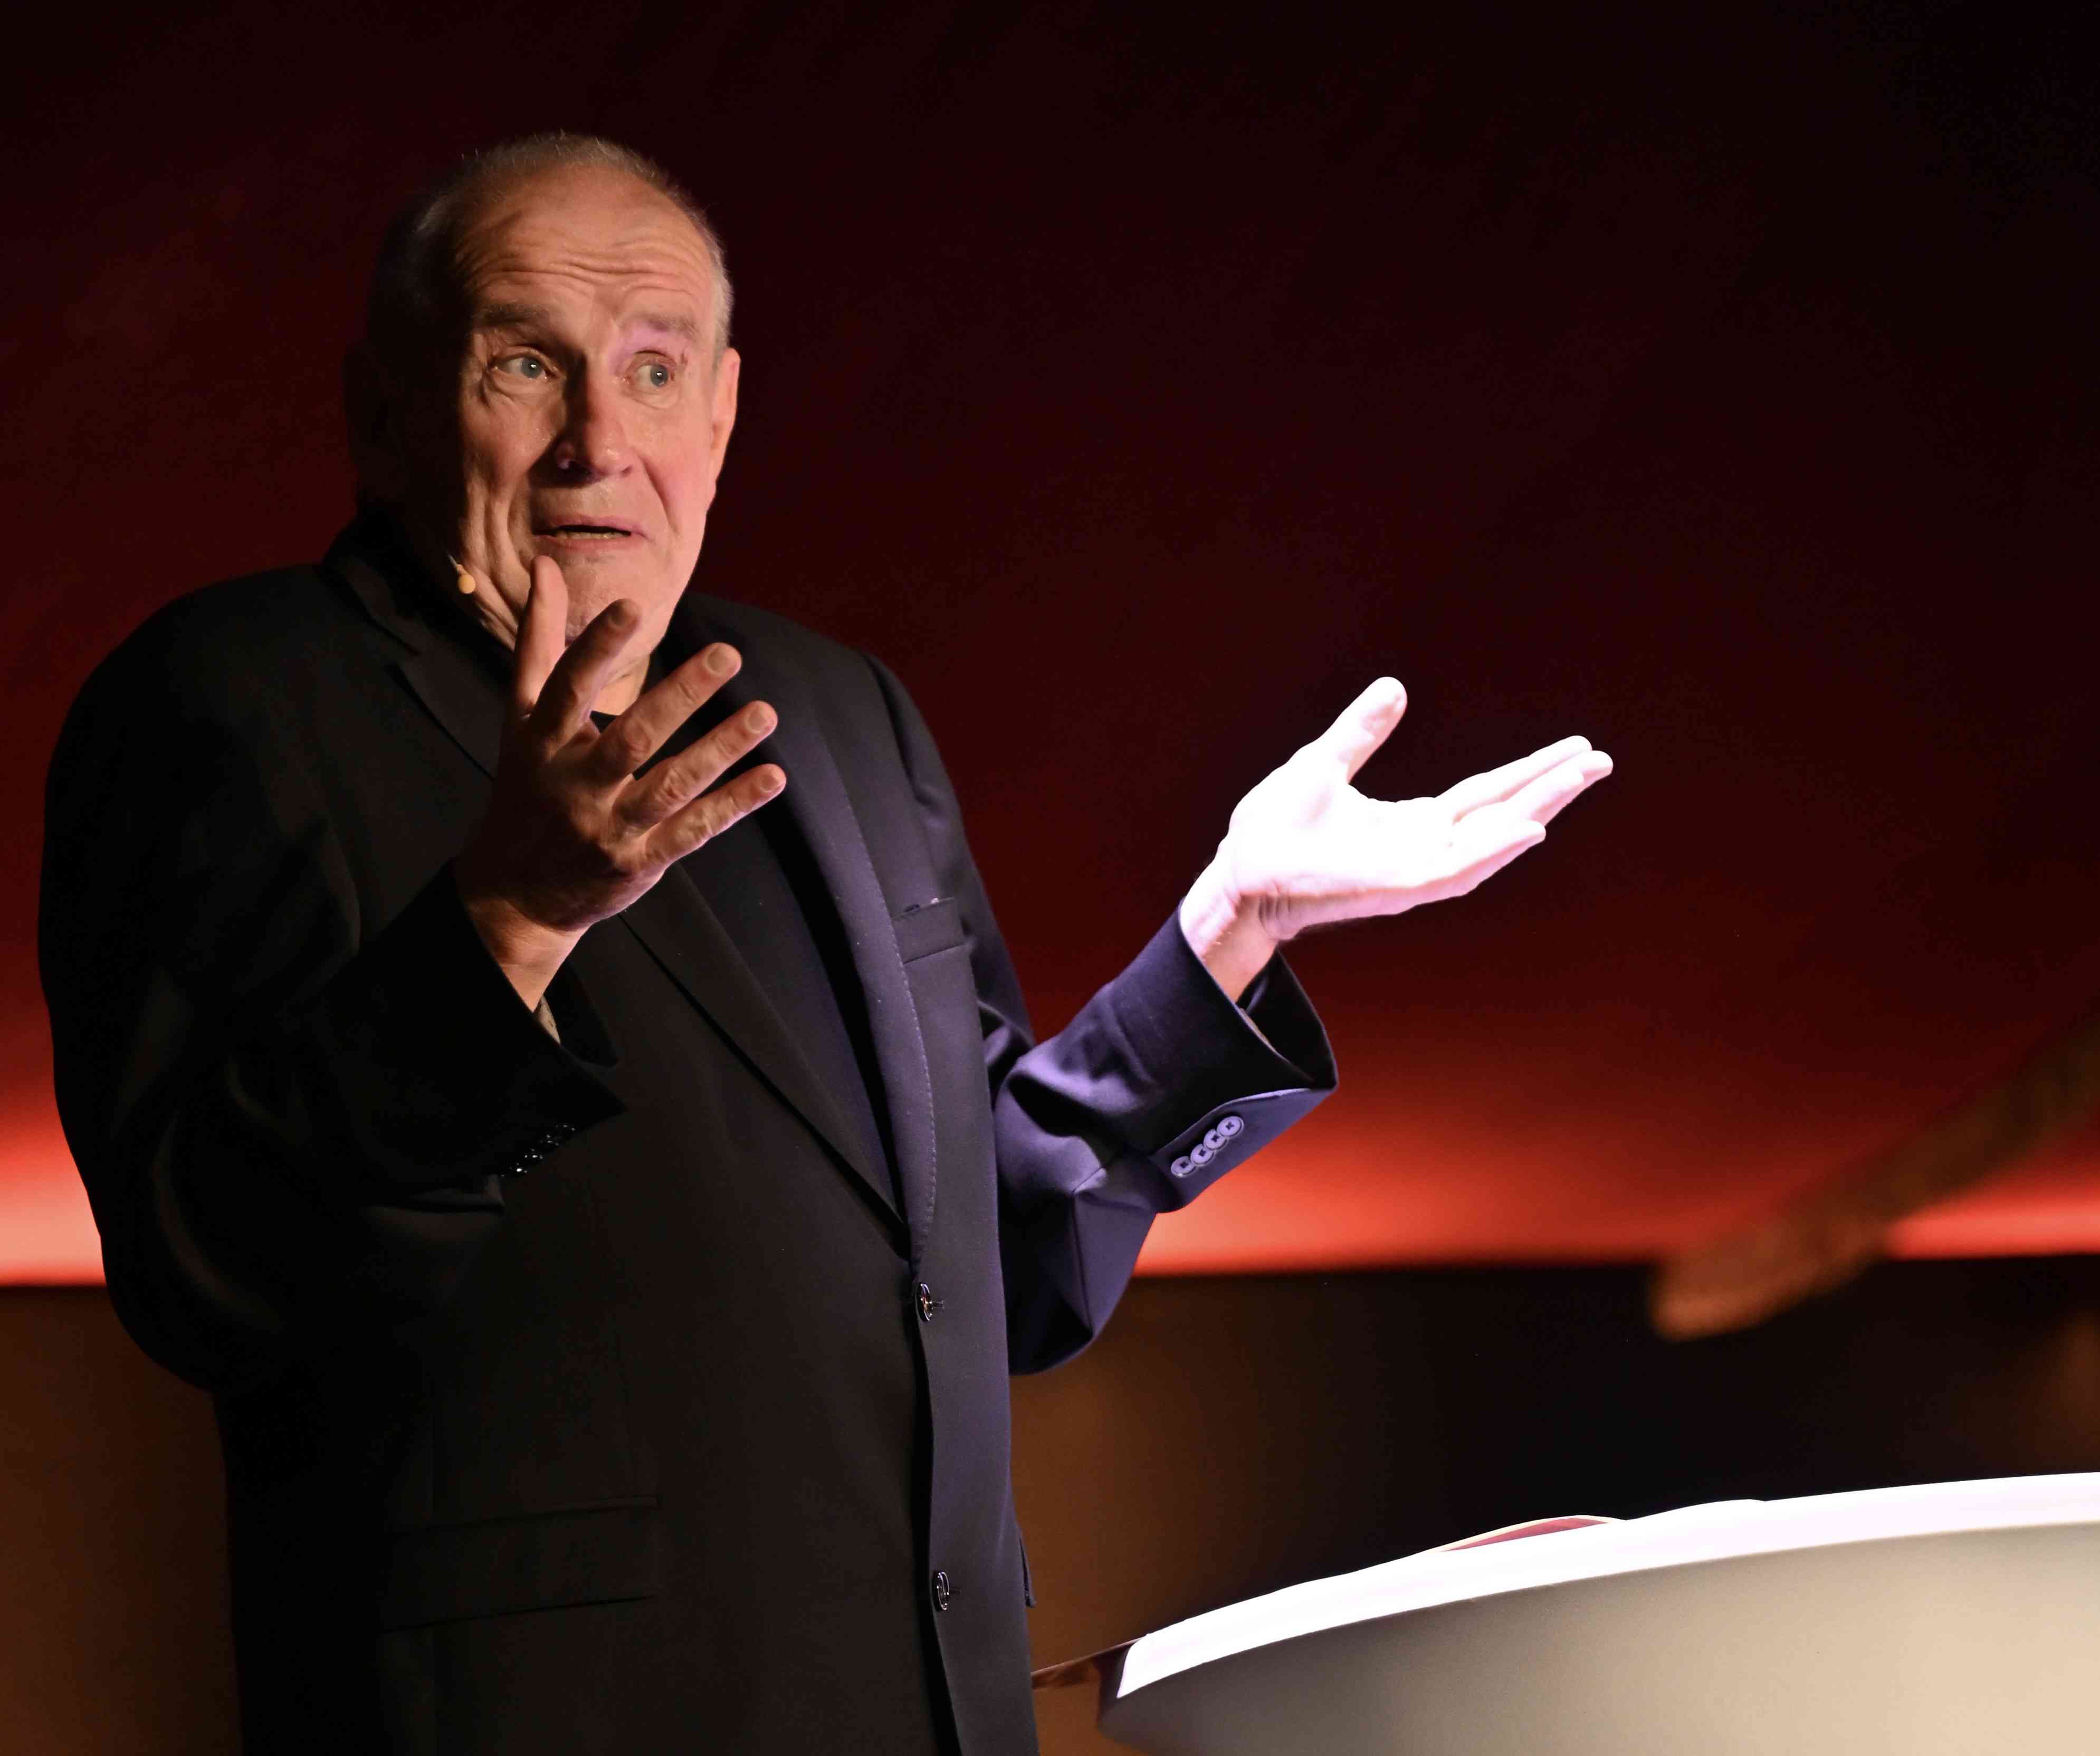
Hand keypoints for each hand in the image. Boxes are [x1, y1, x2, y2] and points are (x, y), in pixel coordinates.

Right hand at [453, 556, 786, 1006]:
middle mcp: (575, 785)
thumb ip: (538, 642)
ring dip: (721, 749)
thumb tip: (545, 566)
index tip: (632, 607)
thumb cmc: (527, 784)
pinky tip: (772, 776)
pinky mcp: (640, 861)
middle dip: (680, 696)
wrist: (516, 891)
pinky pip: (693, 830)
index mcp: (542, 742)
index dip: (597, 648)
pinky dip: (733, 804)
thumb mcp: (520, 717)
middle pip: (632, 738)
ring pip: (671, 786)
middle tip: (727, 653)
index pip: (568, 688)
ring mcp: (609, 827)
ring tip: (765, 712)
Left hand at [1179, 678, 1611, 998]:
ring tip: (1578, 778)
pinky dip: (1494, 850)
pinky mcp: (1396, 888)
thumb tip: (1394, 687)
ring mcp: (1414, 871)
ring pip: (1492, 842)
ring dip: (1537, 810)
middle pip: (1503, 815)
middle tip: (1601, 759)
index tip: (1574, 748)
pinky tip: (1529, 826)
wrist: (1238, 871)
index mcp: (1414, 822)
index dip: (1531, 772)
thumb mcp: (1323, 762)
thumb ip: (1361, 730)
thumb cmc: (1275, 826)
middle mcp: (1424, 848)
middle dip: (1552, 789)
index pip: (1486, 794)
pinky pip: (1457, 870)